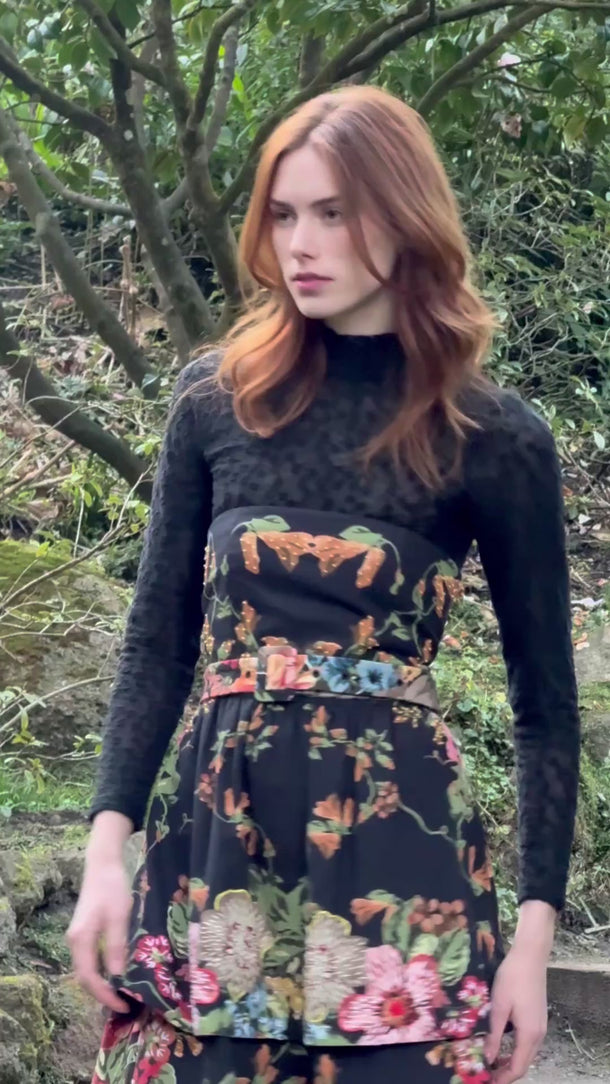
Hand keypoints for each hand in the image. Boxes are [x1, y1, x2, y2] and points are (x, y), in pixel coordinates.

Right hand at [66, 856, 131, 1012]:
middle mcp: (74, 941)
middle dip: (102, 993)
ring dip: (101, 984)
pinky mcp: (83, 931)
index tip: (123, 1005)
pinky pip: (89, 958)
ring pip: (86, 968)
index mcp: (81, 939)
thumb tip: (119, 978)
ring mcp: (77, 936)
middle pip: (84, 976)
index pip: (89, 977)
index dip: (105, 995)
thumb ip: (117, 947)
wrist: (102, 863)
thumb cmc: (112, 887)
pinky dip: (100, 971)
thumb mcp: (119, 917)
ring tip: (122, 993)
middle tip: (124, 1003)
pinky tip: (115, 973)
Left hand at [484, 945, 547, 1082]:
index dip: (503, 1078)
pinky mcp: (538, 1017)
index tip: (488, 1081)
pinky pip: (528, 1042)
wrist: (530, 956)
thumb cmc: (512, 978)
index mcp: (529, 1034)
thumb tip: (489, 1059)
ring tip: (492, 1063)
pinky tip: (503, 1045)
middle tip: (487, 1074)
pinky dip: (517, 1050)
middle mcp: (539, 1034)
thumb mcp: (499, 1006)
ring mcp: (541, 1026)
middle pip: (524, 1063)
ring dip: (512, 1061)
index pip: (518, 1067)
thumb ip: (495, 1035)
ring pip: (527, 1053)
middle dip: (507, 1073)